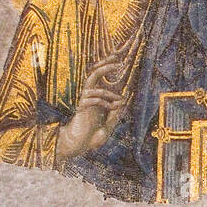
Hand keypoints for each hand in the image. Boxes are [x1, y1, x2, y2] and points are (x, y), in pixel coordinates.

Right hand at [54, 45, 131, 162]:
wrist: (81, 145)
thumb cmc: (93, 136)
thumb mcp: (110, 123)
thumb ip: (116, 112)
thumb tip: (125, 100)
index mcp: (97, 98)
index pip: (102, 79)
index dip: (109, 68)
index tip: (120, 61)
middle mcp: (90, 96)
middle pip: (94, 73)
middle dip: (106, 66)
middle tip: (118, 62)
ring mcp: (85, 100)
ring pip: (96, 87)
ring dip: (111, 94)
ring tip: (119, 102)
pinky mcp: (81, 106)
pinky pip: (93, 98)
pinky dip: (104, 102)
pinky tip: (111, 108)